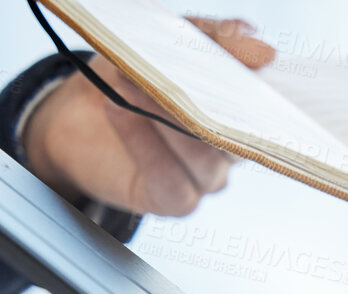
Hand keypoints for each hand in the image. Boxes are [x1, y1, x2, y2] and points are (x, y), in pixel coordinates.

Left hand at [20, 17, 274, 215]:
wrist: (75, 113)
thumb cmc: (130, 75)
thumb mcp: (169, 40)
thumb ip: (214, 38)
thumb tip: (259, 47)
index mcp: (243, 112)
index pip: (272, 107)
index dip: (267, 88)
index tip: (258, 61)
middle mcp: (231, 149)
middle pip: (238, 133)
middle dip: (206, 98)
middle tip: (174, 68)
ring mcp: (207, 177)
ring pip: (203, 155)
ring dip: (165, 115)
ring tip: (131, 82)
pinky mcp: (175, 200)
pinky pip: (170, 178)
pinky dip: (143, 141)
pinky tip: (119, 110)